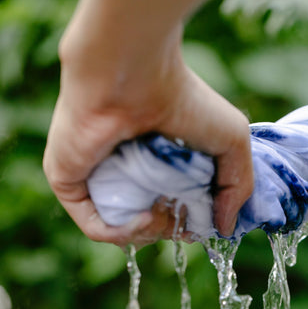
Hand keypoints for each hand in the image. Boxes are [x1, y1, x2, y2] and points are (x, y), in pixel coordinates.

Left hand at [43, 0, 252, 246]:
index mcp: (159, 162)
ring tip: (163, 211)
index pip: (173, 208)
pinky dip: (124, 233)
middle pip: (150, 223)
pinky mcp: (70, 182)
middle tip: (182, 210)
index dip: (192, 223)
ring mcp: (97, 178)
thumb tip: (225, 230)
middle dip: (173, 228)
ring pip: (122, 229)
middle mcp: (127, 171)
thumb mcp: (233, 143)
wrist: (134, 75)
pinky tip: (146, 218)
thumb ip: (237, 188)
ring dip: (152, 233)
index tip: (207, 219)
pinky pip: (96, 226)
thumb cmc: (185, 101)